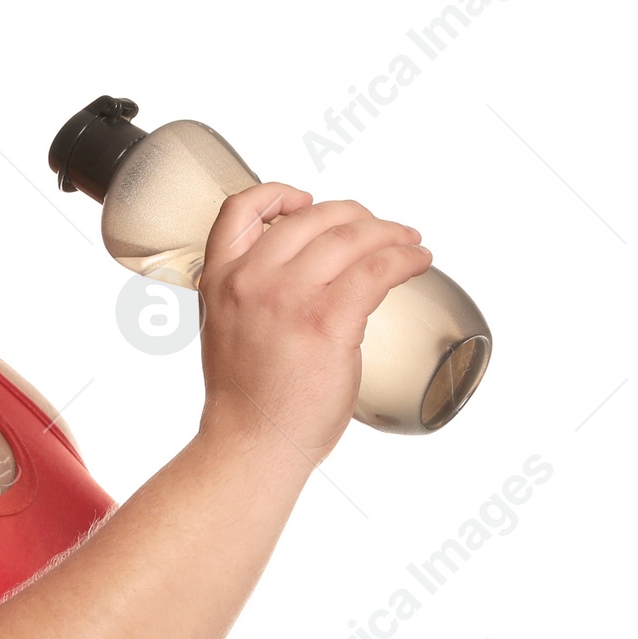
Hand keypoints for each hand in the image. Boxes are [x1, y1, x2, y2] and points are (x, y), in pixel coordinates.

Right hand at [195, 183, 432, 466]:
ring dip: (390, 233)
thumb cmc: (245, 400)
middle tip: (378, 229)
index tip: (304, 200)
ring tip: (409, 242)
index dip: (277, 193)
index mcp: (219, 280)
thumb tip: (296, 271)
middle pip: (311, 217)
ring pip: (351, 236)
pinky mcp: (328, 320)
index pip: (240, 209)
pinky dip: (406, 258)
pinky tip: (417, 262)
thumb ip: (248, 293)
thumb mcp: (225, 329)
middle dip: (354, 215)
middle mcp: (251, 280)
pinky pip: (378, 269)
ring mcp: (289, 297)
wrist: (251, 444)